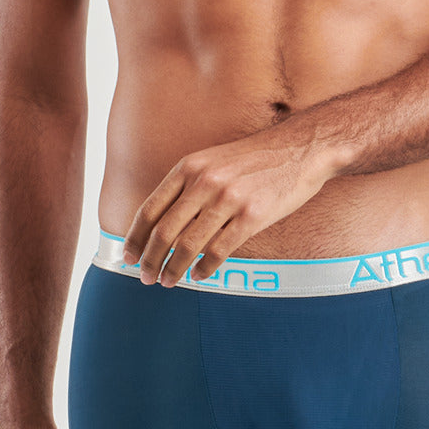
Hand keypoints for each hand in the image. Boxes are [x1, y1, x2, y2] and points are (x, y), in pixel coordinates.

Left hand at [121, 124, 338, 285]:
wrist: (300, 148)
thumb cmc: (256, 158)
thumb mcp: (213, 160)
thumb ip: (189, 185)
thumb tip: (163, 222)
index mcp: (189, 167)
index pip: (150, 209)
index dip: (135, 238)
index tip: (128, 256)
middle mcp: (204, 181)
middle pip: (164, 232)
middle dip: (150, 260)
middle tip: (145, 277)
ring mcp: (228, 199)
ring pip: (188, 245)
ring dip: (174, 269)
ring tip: (168, 281)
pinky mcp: (252, 216)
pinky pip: (219, 251)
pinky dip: (205, 268)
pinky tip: (200, 275)